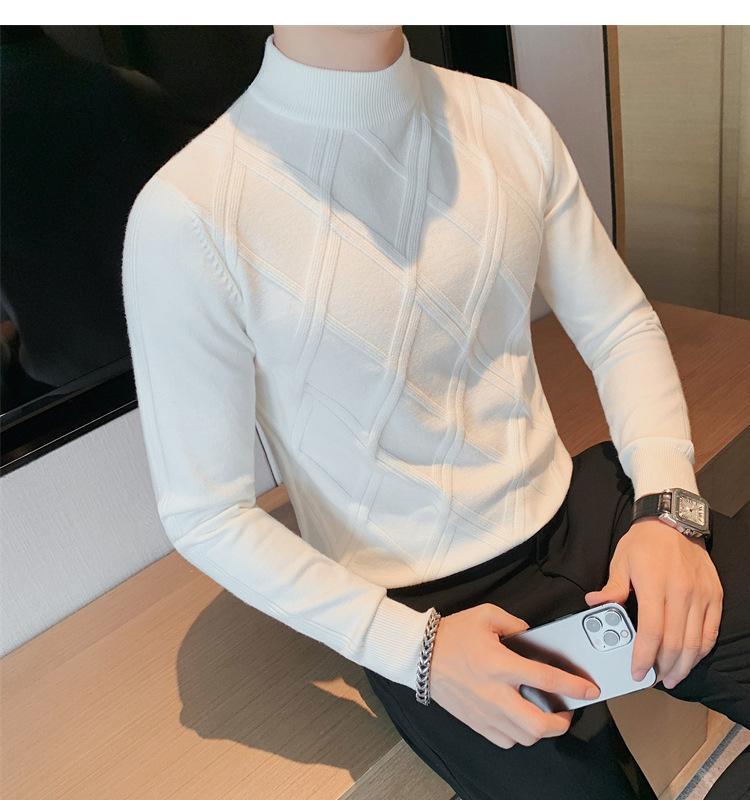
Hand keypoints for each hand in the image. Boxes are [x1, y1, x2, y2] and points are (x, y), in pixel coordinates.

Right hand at [429, 603, 599, 749]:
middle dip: (561, 723)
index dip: (574, 686)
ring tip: (544, 715)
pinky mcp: (476, 722)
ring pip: (524, 736)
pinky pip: (505, 740)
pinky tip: (519, 719)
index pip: (546, 679)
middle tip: (567, 711)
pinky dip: (518, 734)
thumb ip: (515, 623)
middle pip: (539, 725)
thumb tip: (533, 636)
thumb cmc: (453, 634)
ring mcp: (485, 712)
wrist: (420, 654)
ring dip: (540, 729)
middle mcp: (495, 693)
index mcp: (500, 664)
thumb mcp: (486, 615)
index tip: (590, 689)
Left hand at [584, 519, 722, 688]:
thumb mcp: (621, 560)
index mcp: (654, 585)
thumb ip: (612, 587)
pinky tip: (691, 659)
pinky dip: (701, 650)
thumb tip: (594, 604)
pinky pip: (710, 631)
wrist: (674, 521)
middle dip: (663, 668)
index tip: (637, 672)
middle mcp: (681, 593)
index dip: (644, 657)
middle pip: (675, 643)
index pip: (650, 632)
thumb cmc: (644, 542)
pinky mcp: (714, 596)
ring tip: (672, 677)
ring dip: (684, 665)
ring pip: (695, 642)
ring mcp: (701, 596)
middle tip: (653, 680)